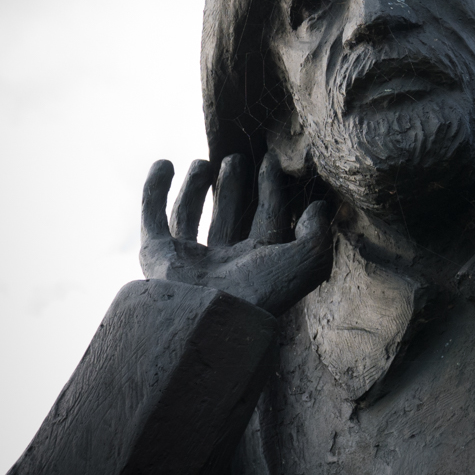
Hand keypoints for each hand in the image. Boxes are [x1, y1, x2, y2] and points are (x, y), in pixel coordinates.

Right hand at [139, 154, 332, 315]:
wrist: (208, 316)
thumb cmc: (262, 292)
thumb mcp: (304, 261)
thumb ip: (317, 234)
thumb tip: (321, 207)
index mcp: (256, 266)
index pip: (266, 219)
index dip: (270, 189)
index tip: (271, 159)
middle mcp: (221, 264)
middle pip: (228, 218)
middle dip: (232, 188)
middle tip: (236, 158)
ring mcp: (187, 261)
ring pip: (190, 218)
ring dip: (195, 188)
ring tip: (202, 161)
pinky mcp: (156, 257)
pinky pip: (153, 217)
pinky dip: (154, 190)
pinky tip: (163, 163)